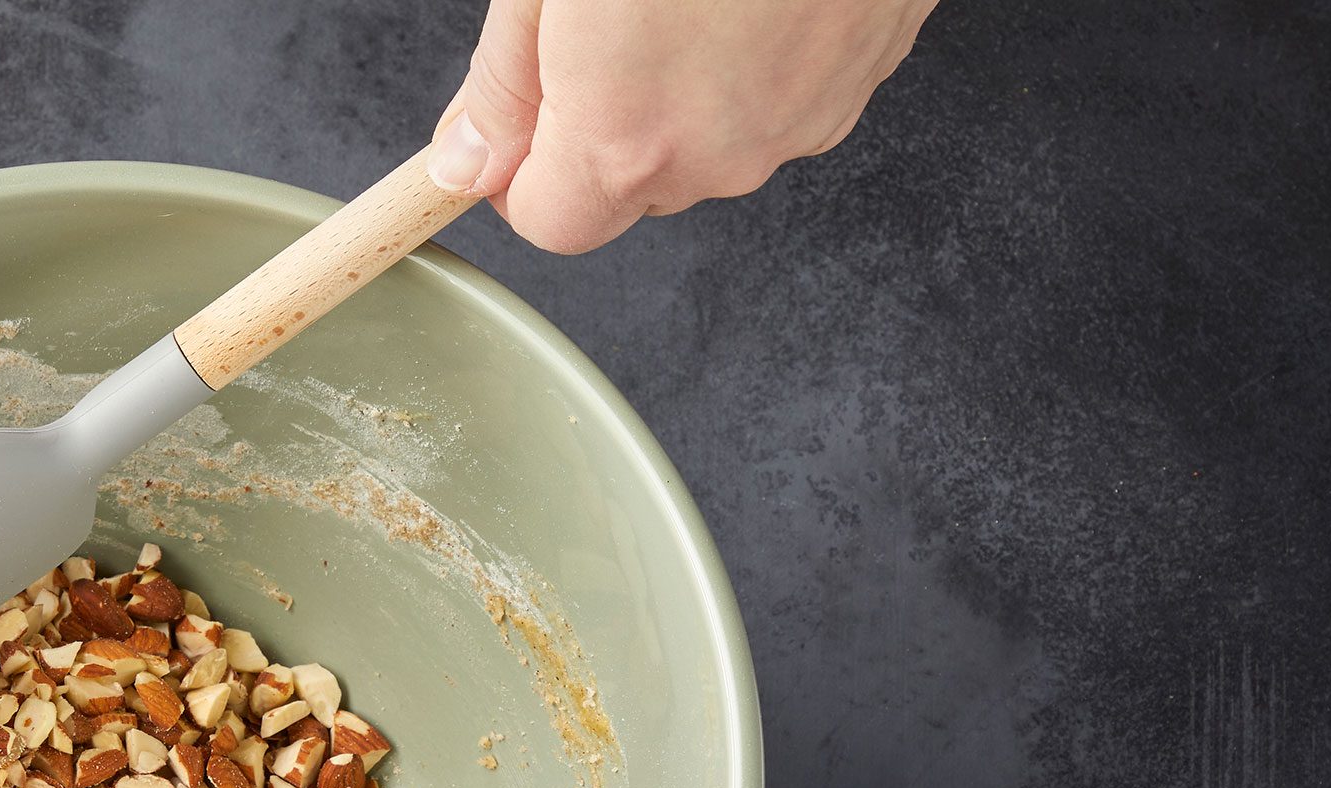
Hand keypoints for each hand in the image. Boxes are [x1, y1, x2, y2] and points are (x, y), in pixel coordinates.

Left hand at [429, 0, 938, 250]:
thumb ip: (504, 84)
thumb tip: (470, 156)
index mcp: (626, 141)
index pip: (548, 222)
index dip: (520, 171)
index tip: (518, 116)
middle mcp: (720, 154)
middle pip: (634, 187)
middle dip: (603, 126)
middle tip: (600, 23)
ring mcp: (801, 121)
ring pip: (714, 142)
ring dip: (685, 90)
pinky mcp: (860, 78)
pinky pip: (781, 100)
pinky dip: (755, 60)